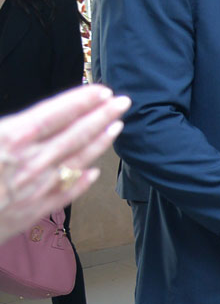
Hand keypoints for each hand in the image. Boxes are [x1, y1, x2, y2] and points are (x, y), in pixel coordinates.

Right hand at [0, 85, 127, 241]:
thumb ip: (5, 128)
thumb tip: (19, 121)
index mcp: (10, 139)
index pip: (55, 114)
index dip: (81, 101)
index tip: (103, 90)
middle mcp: (29, 163)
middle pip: (73, 135)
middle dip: (101, 116)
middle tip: (124, 102)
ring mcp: (34, 189)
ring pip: (75, 161)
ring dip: (99, 143)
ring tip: (118, 127)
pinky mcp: (31, 212)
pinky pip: (64, 194)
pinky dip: (82, 181)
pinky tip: (94, 172)